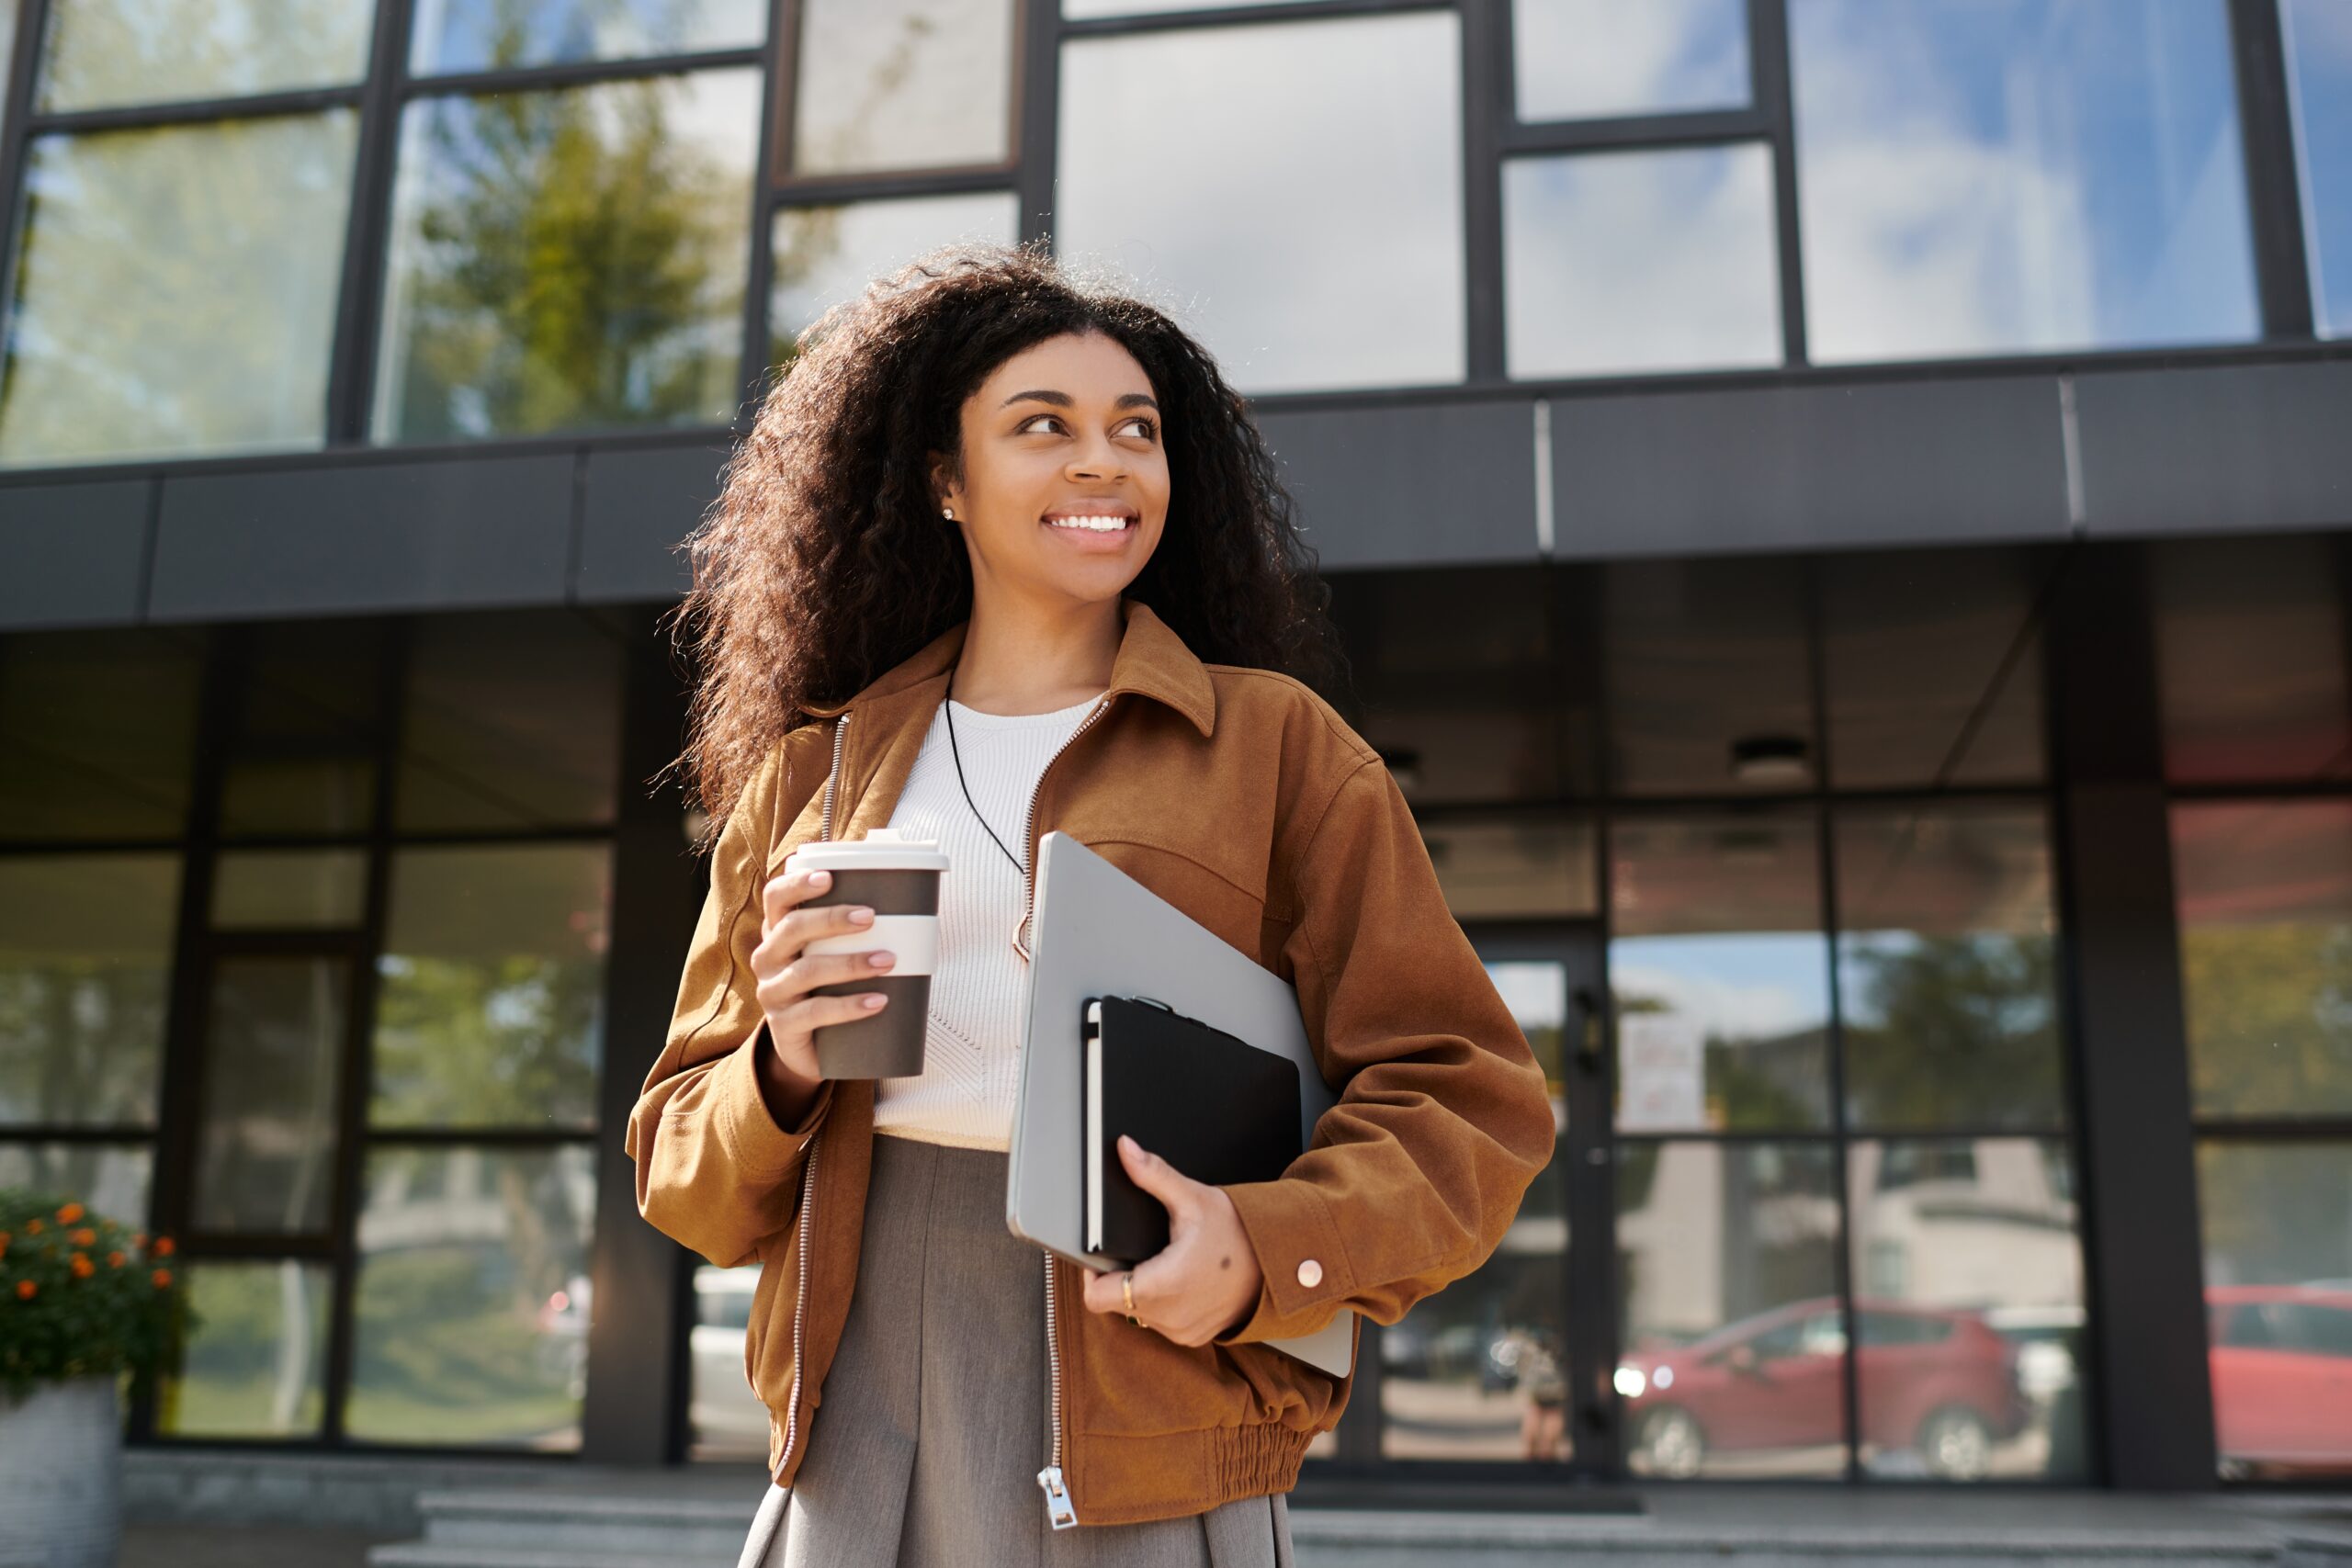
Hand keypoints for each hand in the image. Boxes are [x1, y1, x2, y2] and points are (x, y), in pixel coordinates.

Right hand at [751, 867, 895, 1090]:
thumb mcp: (834, 955)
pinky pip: (815, 1013)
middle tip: (871, 917)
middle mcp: (768, 958)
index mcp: (779, 932)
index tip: (829, 877)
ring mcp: (772, 992)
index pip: (776, 898)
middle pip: (791, 929)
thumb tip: (916, 901)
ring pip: (806, 971)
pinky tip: (878, 1001)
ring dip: (850, 963)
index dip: (797, 884)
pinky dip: (850, 1006)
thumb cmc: (831, 987)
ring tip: (888, 961)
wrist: (812, 1048)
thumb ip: (856, 930)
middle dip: (831, 919)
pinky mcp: (783, 1026)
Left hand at [1079, 1135, 1263, 1346]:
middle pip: (1116, 1300)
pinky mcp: (1193, 1336)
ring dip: (1143, 1289)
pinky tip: (1180, 1279)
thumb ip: (1153, 1175)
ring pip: (1137, 1311)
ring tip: (1166, 1261)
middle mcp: (1169, 1316)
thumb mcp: (1194, 1199)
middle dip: (1121, 1275)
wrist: (1279, 1262)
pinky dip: (1163, 1303)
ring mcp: (1182, 1331)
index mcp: (1163, 1285)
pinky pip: (1161, 1321)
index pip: (1096, 1297)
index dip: (1091, 1273)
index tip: (1101, 1253)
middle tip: (1142, 1249)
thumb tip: (1125, 1150)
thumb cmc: (1240, 1233)